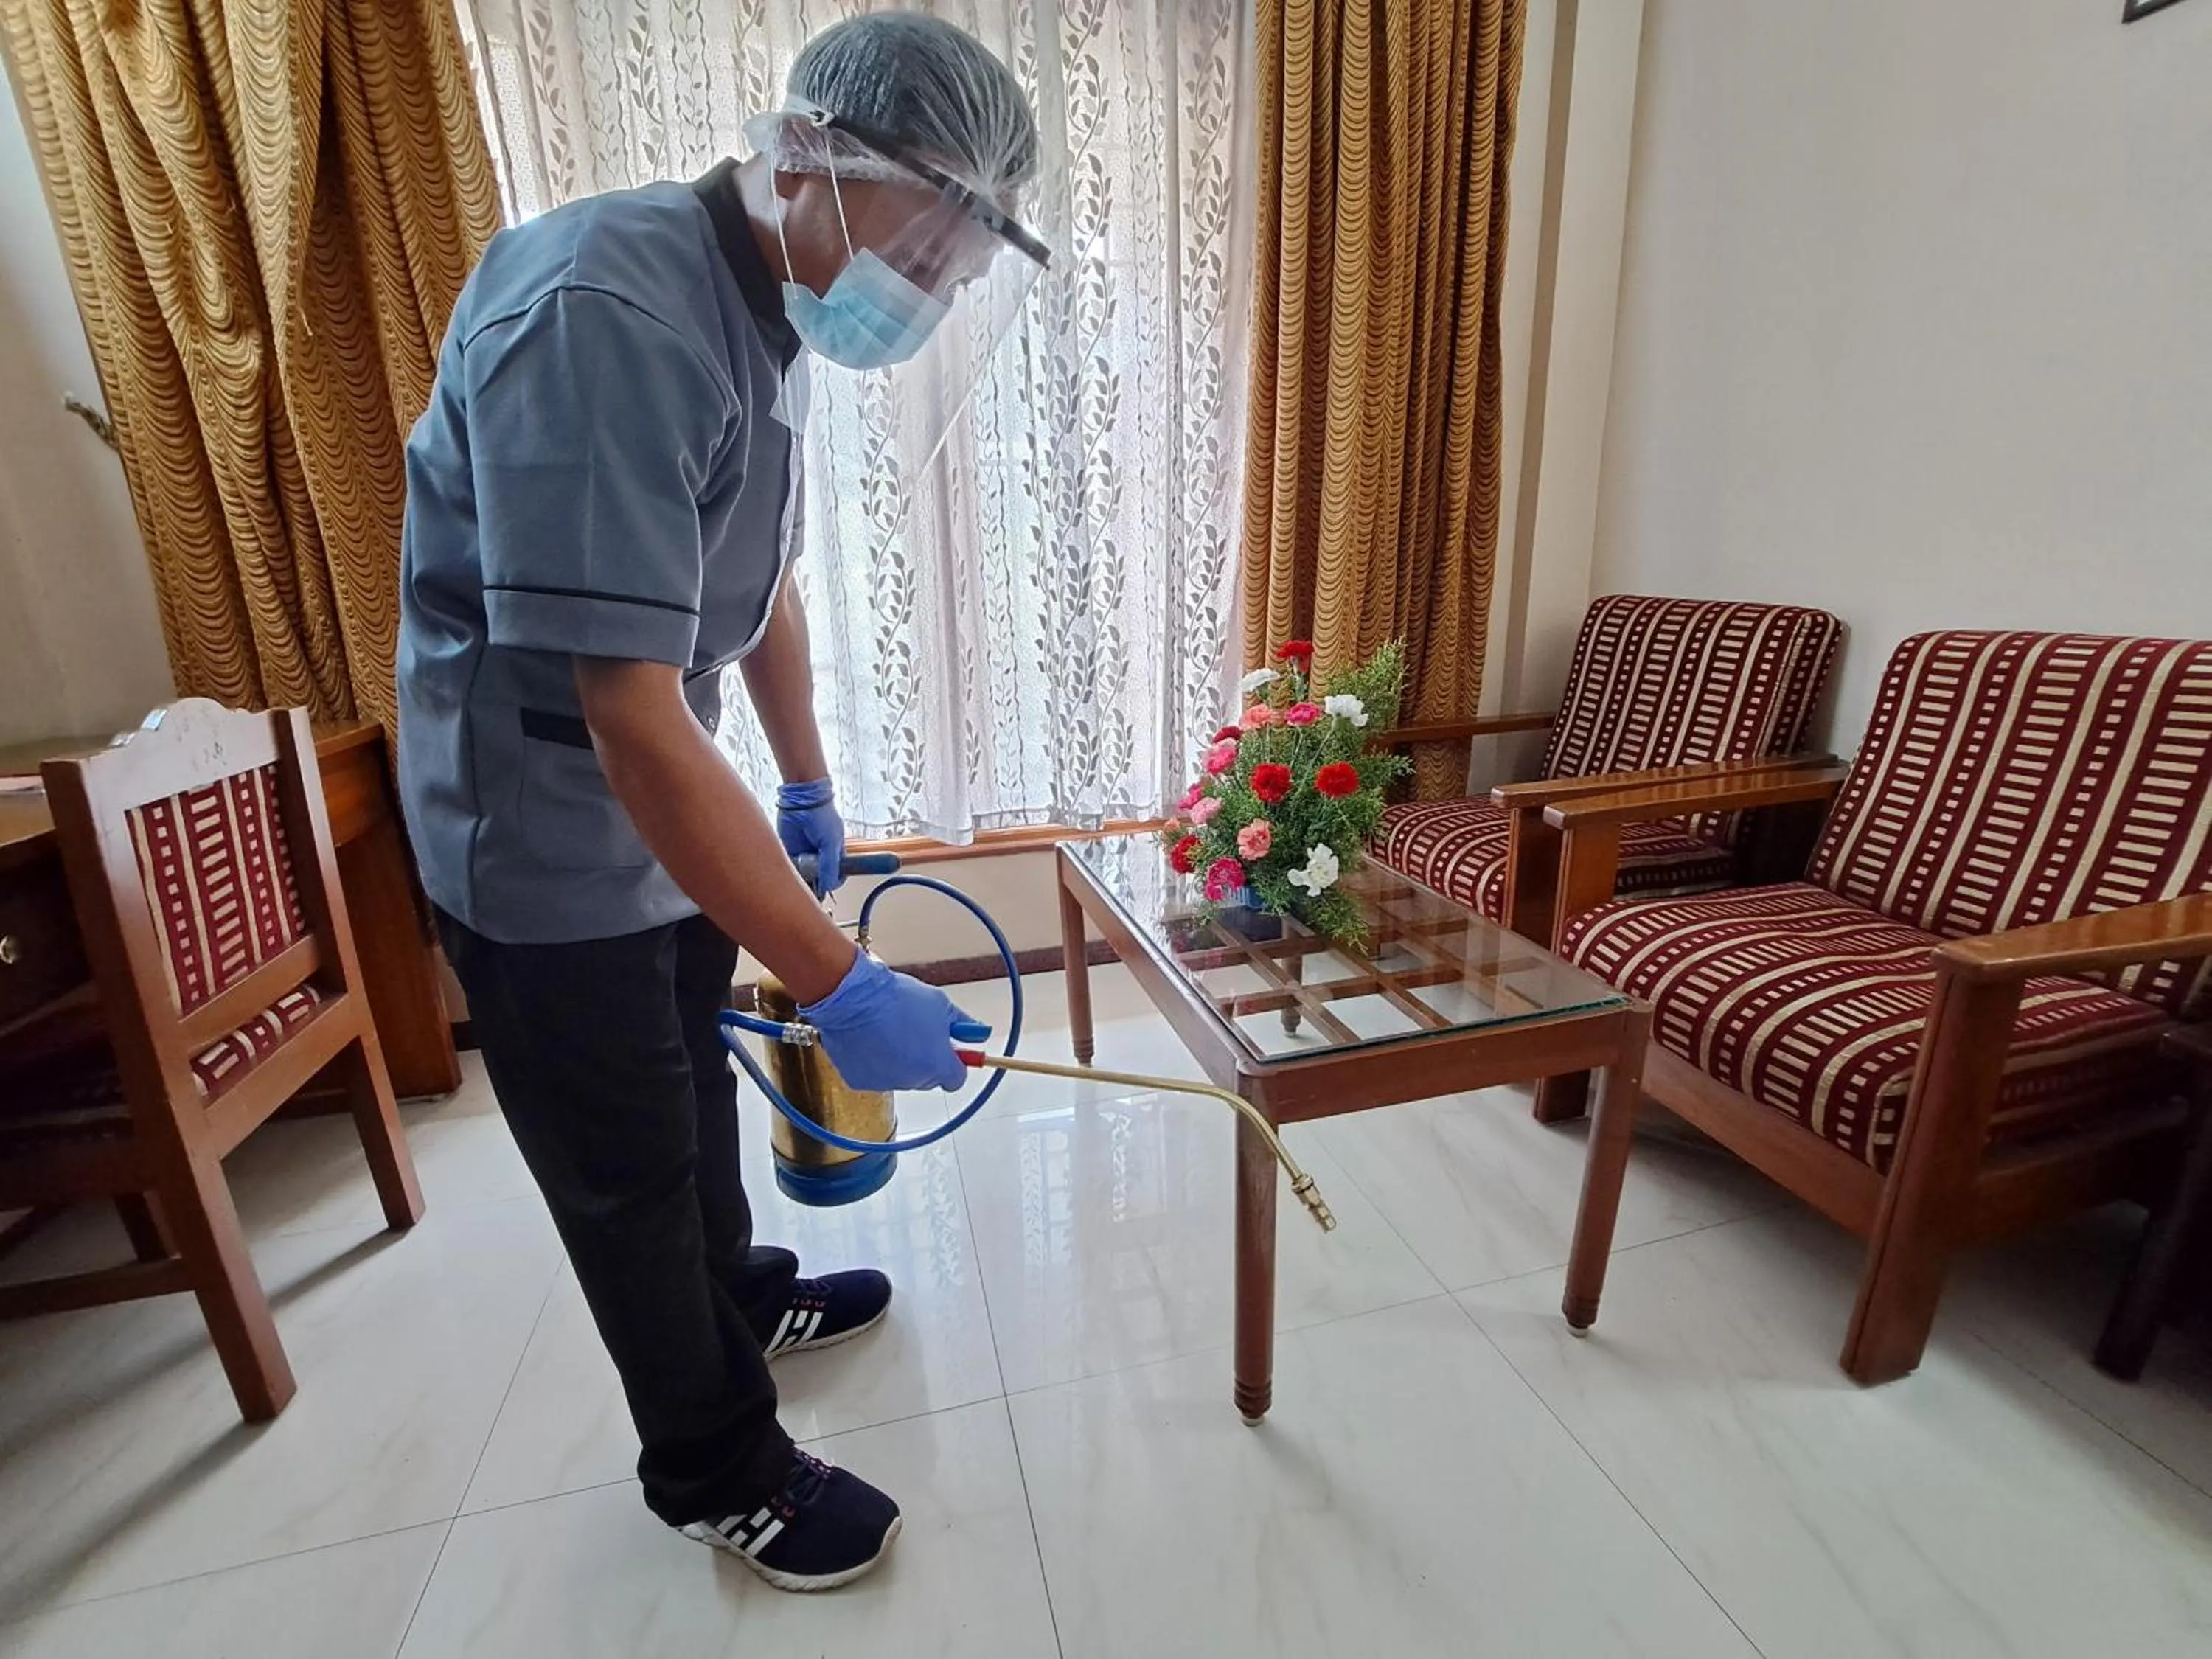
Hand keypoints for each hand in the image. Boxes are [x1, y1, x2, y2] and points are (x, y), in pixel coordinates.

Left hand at [775, 778, 845, 892]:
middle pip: (816, 880)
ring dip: (799, 880)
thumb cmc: (822, 815)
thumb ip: (830, 866)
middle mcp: (819, 857)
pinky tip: (787, 872)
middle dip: (812, 887)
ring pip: (802, 876)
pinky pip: (788, 867)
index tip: (821, 893)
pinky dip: (787, 872)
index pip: (833, 878)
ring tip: (796, 880)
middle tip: (807, 891)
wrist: (801, 798)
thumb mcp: (831, 843)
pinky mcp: (789, 852)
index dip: (828, 886)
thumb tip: (828, 886)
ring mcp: (804, 855)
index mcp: (834, 855)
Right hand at [801, 953, 988, 1092]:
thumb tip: (980, 1032)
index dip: (954, 1062)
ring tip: (889, 1030)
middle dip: (926, 1059)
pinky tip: (870, 1038)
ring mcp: (886, 1083)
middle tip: (916, 1031)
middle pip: (928, 1078)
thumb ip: (962, 1024)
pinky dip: (875, 1061)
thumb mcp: (940, 1004)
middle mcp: (913, 1081)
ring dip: (900, 1060)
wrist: (853, 998)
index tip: (949, 1049)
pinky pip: (875, 1074)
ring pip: (901, 1076)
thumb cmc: (897, 999)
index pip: (956, 1079)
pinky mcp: (860, 1082)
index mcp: (938, 1065)